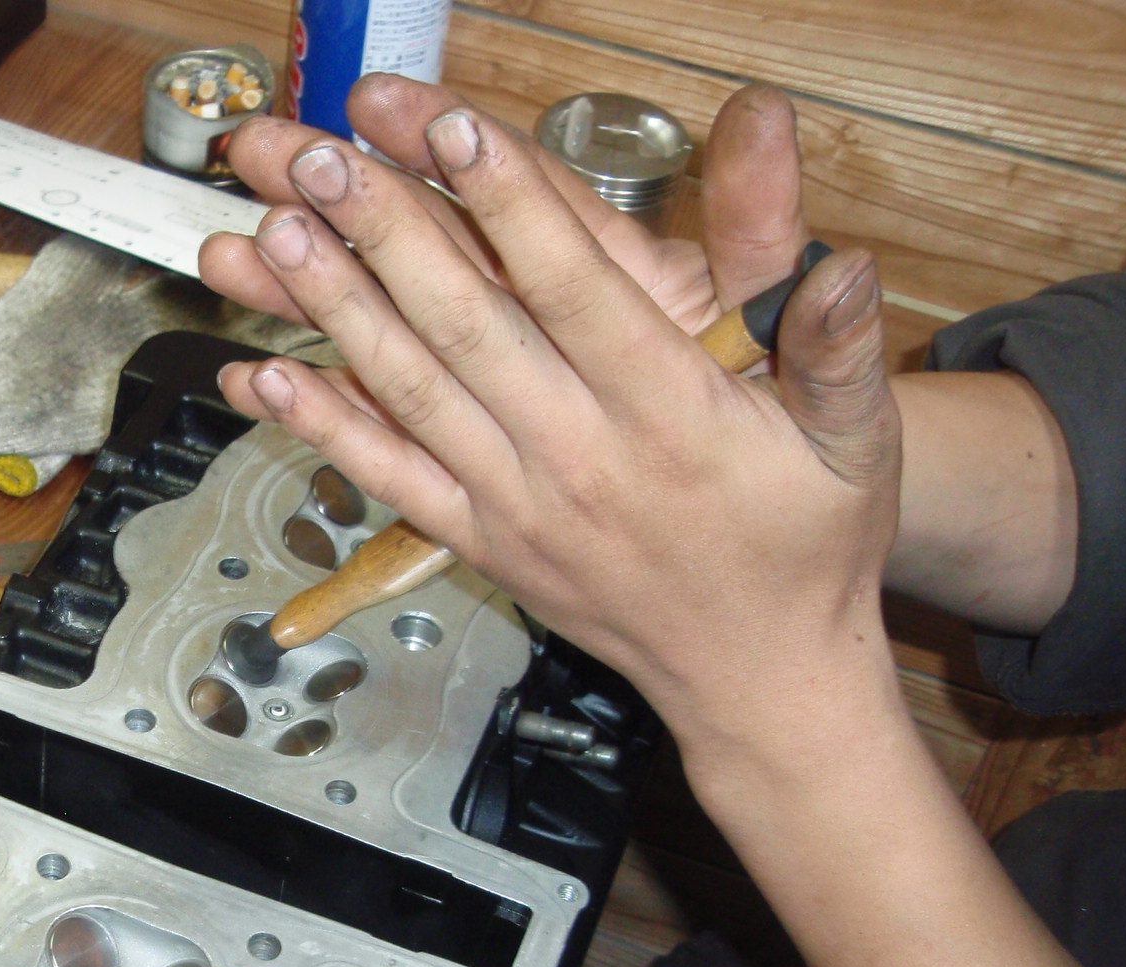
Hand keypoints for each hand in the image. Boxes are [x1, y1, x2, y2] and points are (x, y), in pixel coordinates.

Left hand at [199, 103, 902, 761]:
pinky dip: (323, 427)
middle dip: (386, 231)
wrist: (759, 677)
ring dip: (335, 309)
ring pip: (412, 391)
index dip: (510, 205)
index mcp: (672, 415)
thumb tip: (841, 266)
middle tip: (318, 155)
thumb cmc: (806, 548)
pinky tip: (265, 377)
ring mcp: (521, 506)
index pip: (577, 290)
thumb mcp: (859, 440)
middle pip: (468, 325)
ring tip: (274, 234)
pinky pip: (392, 478)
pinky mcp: (484, 543)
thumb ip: (839, 345)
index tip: (453, 130)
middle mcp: (582, 458)